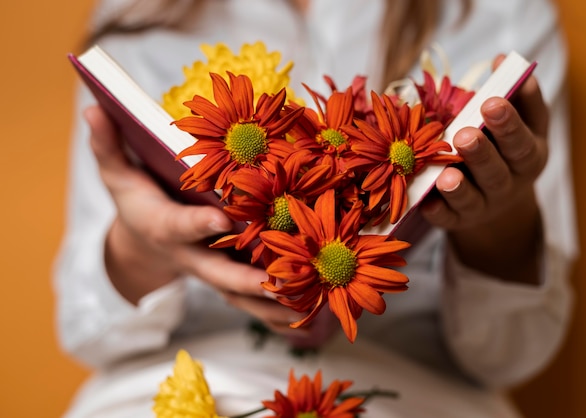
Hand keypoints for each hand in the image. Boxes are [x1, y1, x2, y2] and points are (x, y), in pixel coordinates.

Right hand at [85, 105, 309, 335]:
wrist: (147, 242)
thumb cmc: (137, 201)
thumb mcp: (117, 174)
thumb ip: (108, 145)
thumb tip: (93, 108)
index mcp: (165, 226)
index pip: (181, 225)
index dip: (199, 223)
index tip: (222, 218)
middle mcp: (191, 253)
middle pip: (218, 271)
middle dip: (246, 280)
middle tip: (277, 284)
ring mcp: (212, 268)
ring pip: (241, 293)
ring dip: (270, 303)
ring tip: (307, 304)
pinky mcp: (228, 276)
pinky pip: (253, 299)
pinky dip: (277, 308)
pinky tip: (312, 309)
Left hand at [420, 56, 547, 283]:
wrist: (501, 204)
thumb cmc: (507, 149)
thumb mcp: (523, 123)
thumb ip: (516, 94)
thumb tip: (499, 60)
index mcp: (528, 156)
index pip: (521, 141)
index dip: (508, 124)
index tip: (491, 102)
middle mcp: (508, 185)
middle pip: (496, 172)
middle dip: (480, 153)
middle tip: (464, 135)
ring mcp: (483, 206)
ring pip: (472, 200)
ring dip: (458, 188)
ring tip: (445, 176)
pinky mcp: (457, 221)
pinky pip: (446, 219)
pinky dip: (436, 212)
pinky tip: (425, 202)